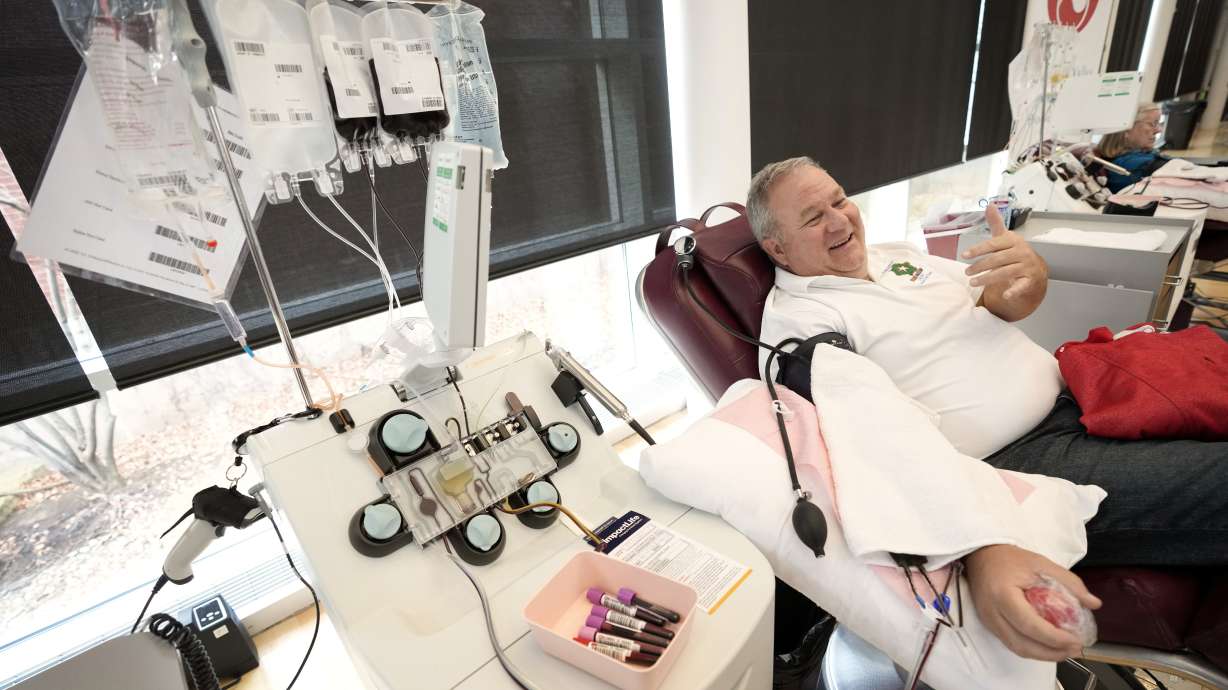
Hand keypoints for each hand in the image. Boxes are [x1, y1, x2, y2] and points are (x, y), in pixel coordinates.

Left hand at [962, 205, 1046, 301]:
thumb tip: (989, 205)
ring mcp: (1026, 266)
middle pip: (997, 260)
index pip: (993, 245)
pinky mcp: (1030, 279)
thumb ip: (996, 223)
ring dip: (987, 278)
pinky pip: (1021, 286)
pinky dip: (1014, 290)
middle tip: (966, 272)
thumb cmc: (1015, 251)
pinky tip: (1005, 295)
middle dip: (980, 266)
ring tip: (973, 282)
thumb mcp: (1005, 238)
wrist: (1035, 268)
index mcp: (1013, 240)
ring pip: (1004, 273)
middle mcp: (1021, 252)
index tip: (964, 255)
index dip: (978, 250)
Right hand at [965, 544, 1101, 660]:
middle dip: (1052, 653)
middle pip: (1023, 644)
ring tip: (1065, 651)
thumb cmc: (1009, 558)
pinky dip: (1032, 649)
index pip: (1030, 625)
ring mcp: (989, 621)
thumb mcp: (1042, 563)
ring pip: (1017, 648)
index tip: (1076, 640)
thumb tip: (1093, 603)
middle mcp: (993, 612)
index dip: (1055, 638)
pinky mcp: (989, 625)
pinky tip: (1048, 646)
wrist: (980, 556)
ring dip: (1043, 655)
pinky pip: (1012, 643)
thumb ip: (1070, 583)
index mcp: (1004, 594)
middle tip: (1075, 649)